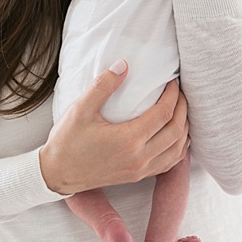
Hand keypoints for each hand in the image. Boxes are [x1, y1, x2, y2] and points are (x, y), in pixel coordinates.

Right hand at [42, 68, 189, 220]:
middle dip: (183, 109)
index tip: (173, 82)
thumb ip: (103, 86)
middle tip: (180, 93)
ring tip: (181, 111)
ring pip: (177, 150)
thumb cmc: (67, 142)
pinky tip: (176, 136)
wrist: (57, 174)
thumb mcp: (81, 109)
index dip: (173, 95)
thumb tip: (123, 65)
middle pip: (176, 131)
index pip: (163, 114)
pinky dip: (178, 148)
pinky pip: (169, 164)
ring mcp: (140, 170)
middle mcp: (139, 158)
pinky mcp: (137, 177)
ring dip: (184, 129)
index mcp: (128, 140)